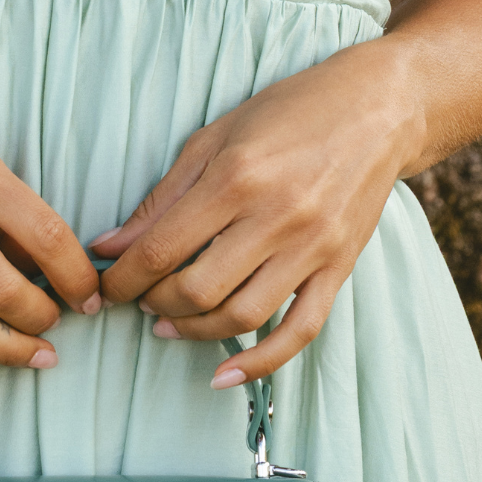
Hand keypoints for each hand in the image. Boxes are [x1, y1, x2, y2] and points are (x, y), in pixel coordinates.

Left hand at [91, 39, 423, 383]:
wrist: (379, 107)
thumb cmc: (290, 112)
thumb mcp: (215, 136)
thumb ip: (163, 196)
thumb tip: (110, 245)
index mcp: (236, 177)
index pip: (160, 250)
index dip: (120, 279)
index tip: (103, 286)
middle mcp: (276, 217)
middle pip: (196, 289)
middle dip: (154, 303)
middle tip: (139, 298)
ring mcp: (312, 247)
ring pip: (241, 316)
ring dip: (193, 330)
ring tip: (169, 323)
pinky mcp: (339, 268)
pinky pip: (299, 330)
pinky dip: (260, 361)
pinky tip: (223, 375)